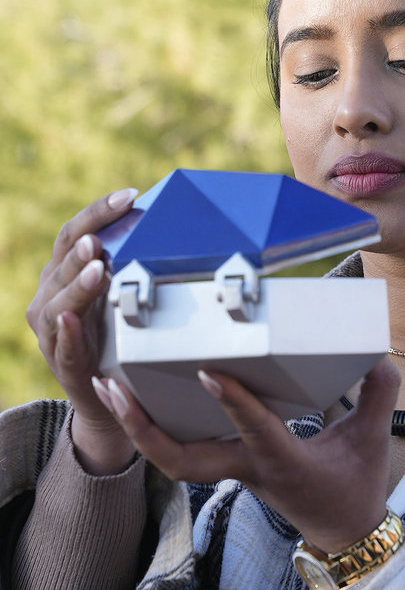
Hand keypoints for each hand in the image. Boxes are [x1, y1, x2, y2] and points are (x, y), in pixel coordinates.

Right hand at [27, 188, 138, 473]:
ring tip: (96, 269)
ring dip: (77, 284)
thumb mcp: (118, 293)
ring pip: (58, 302)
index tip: (129, 196)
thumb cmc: (112, 334)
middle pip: (63, 261)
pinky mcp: (60, 360)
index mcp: (63, 272)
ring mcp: (50, 328)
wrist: (103, 392)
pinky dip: (67, 330)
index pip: (75, 233)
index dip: (99, 212)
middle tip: (101, 238)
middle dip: (83, 248)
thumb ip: (130, 263)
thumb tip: (170, 223)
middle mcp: (49, 294)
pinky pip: (62, 343)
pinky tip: (72, 318)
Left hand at [94, 357, 400, 551]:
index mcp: (284, 463)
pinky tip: (139, 397)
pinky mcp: (229, 469)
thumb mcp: (373, 441)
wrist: (342, 536)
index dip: (233, 402)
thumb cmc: (355, 488)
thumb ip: (378, 394)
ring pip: (172, 459)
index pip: (255, 432)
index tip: (209, 370)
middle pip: (181, 460)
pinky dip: (155, 429)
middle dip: (143, 427)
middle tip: (113, 387)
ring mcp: (233, 473)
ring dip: (138, 427)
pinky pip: (183, 452)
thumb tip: (376, 353)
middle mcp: (248, 470)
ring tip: (109, 385)